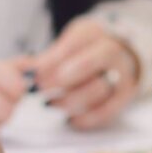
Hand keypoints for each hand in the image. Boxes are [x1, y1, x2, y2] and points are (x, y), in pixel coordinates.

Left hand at [24, 18, 141, 131]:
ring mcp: (122, 75)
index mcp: (95, 33)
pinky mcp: (124, 97)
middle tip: (40, 89)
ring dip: (69, 100)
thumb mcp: (69, 42)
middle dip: (60, 80)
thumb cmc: (88, 49)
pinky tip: (70, 119)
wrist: (122, 55)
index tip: (33, 74)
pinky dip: (85, 118)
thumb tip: (27, 70)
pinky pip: (106, 111)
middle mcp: (114, 52)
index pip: (73, 45)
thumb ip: (50, 56)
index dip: (51, 62)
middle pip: (90, 64)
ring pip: (97, 90)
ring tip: (50, 103)